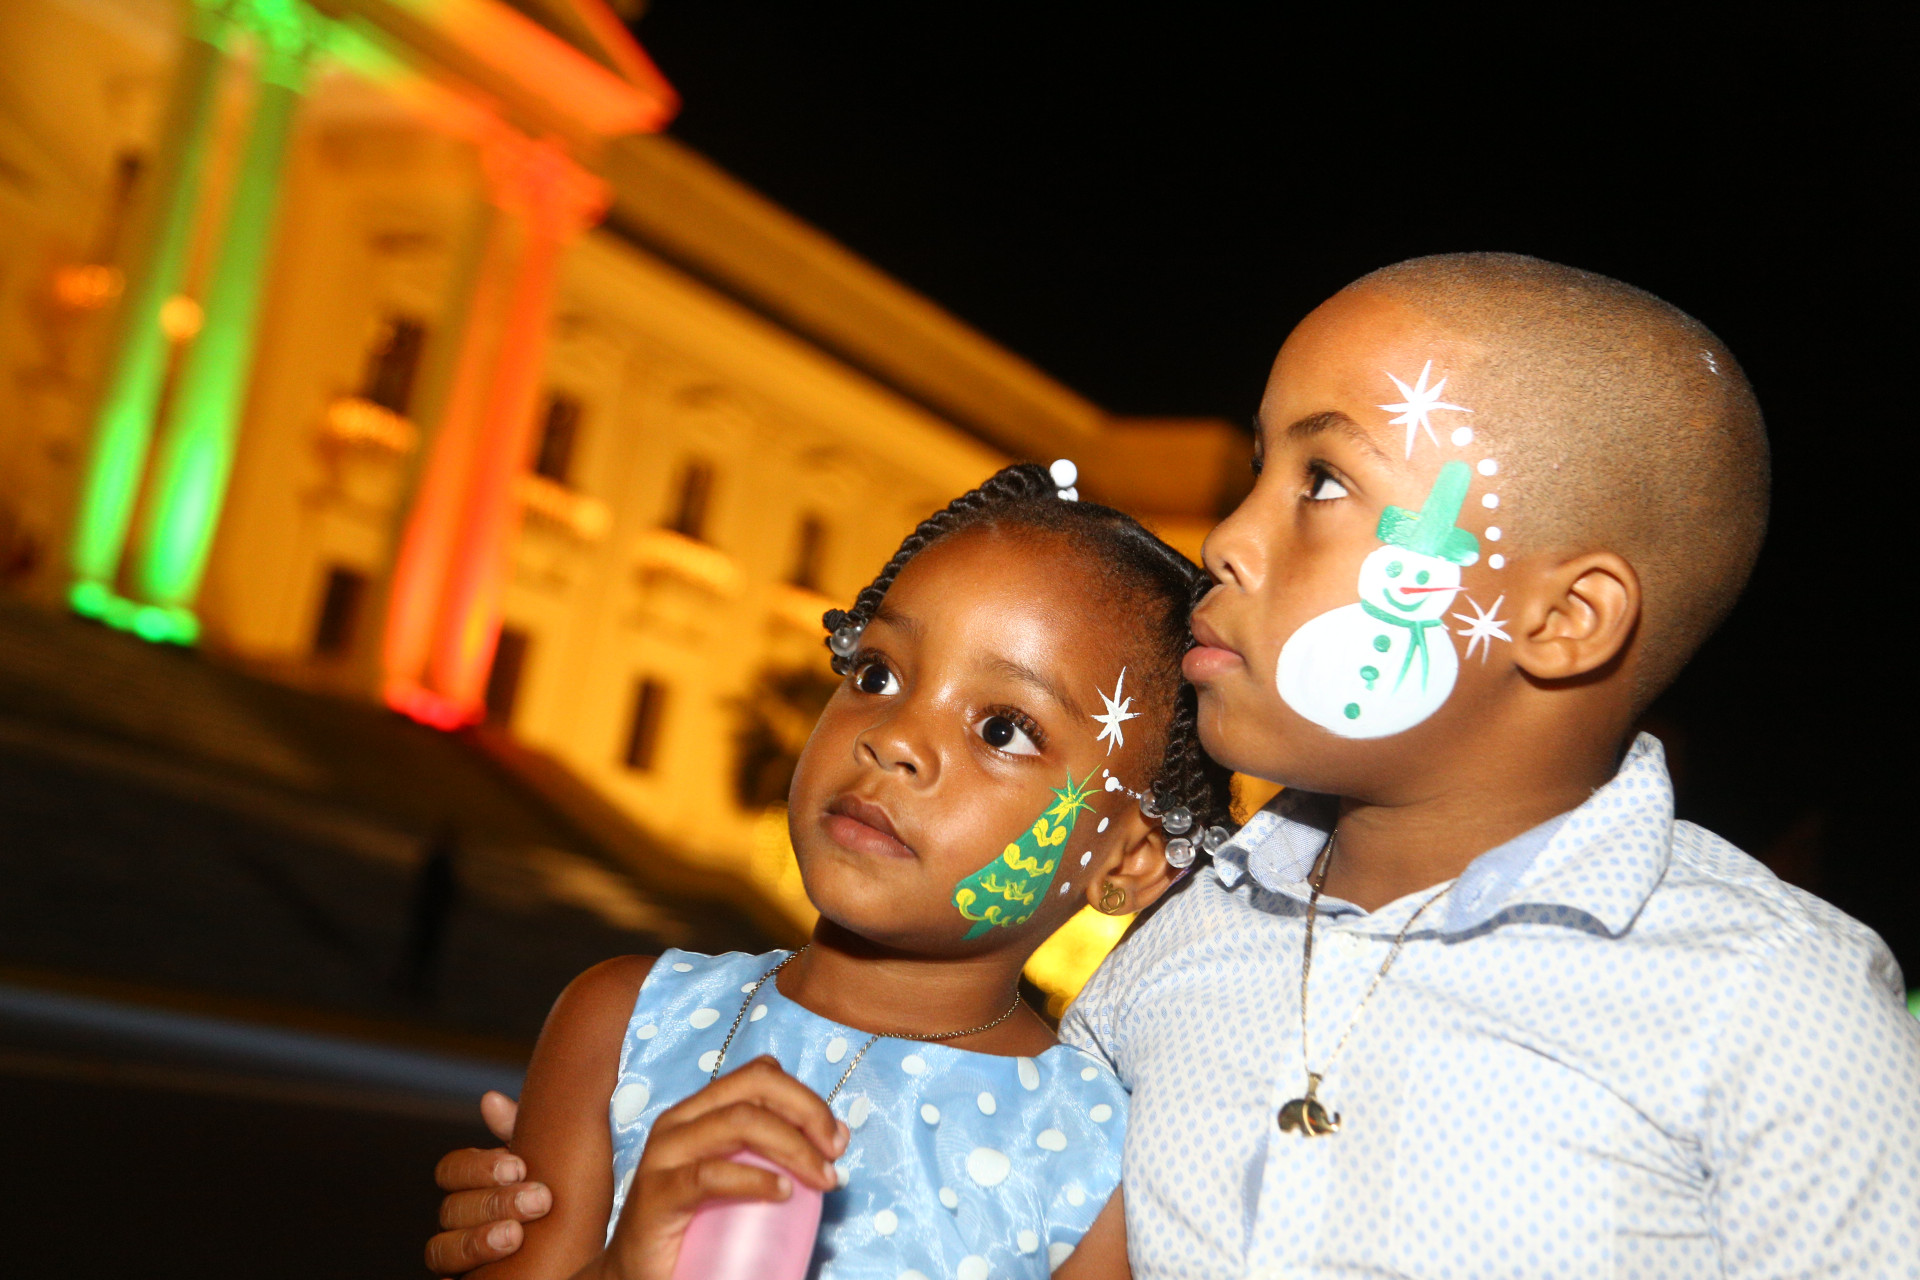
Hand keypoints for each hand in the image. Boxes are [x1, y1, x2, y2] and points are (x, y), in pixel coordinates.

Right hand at [425, 1091, 552, 1275]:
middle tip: (539, 1199)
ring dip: (477, 1241)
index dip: (478, 1167)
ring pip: (442, 1250)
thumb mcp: (548, 1163)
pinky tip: (483, 1276)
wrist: (580, 1252)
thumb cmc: (561, 1200)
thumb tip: (490, 1100)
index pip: (451, 1171)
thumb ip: (520, 1131)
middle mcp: (459, 1223)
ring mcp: (460, 1260)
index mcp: (474, 1187)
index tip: (519, 1165)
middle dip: (493, 1202)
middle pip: (451, 1209)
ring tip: (516, 1237)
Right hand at [602, 1057, 847, 1279]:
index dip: (806, 1097)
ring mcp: (665, 1153)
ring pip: (740, 1121)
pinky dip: (754, 1179)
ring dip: (793, 1145)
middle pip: (755, 1087)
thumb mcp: (739, 1176)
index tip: (837, 1138)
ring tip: (821, 1178)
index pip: (760, 1076)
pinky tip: (782, 1193)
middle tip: (835, 1154)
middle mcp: (681, 1120)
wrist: (640, 1275)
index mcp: (701, 1111)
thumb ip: (773, 1154)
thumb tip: (835, 1141)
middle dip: (807, 1112)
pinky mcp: (657, 1194)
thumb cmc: (696, 1225)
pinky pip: (710, 1175)